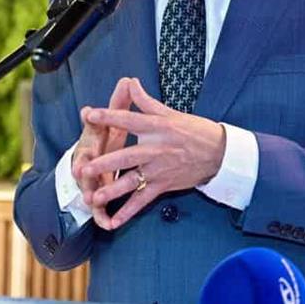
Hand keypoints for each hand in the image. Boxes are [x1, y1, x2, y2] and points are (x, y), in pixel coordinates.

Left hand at [81, 78, 225, 229]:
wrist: (219, 153)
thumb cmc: (194, 130)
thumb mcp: (171, 113)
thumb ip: (146, 101)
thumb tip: (130, 82)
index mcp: (157, 127)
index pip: (129, 120)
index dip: (109, 117)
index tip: (90, 115)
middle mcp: (156, 149)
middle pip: (126, 156)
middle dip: (105, 163)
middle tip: (85, 168)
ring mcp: (159, 170)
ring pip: (132, 181)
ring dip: (113, 190)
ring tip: (95, 197)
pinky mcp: (164, 185)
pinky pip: (143, 200)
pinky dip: (129, 211)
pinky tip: (114, 221)